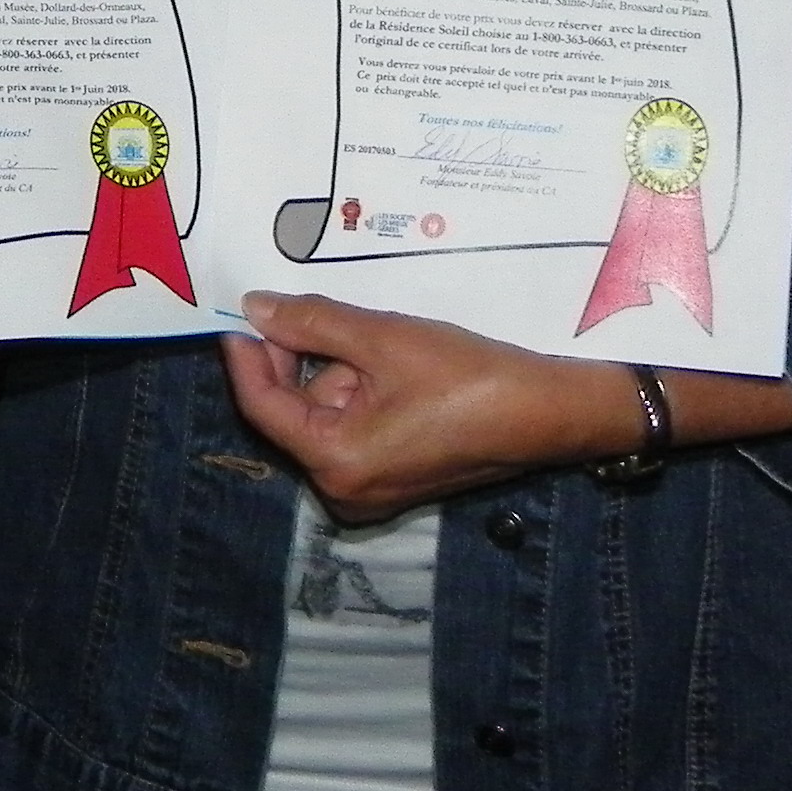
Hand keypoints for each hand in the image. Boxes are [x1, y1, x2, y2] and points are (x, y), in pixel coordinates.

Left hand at [222, 290, 645, 525]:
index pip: (262, 404)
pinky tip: (389, 354)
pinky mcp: (396, 476)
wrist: (551, 411)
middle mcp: (345, 488)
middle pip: (294, 409)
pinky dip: (362, 387)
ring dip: (339, 367)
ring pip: (327, 412)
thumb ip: (313, 322)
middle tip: (309, 302)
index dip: (247, 353)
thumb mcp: (385, 339)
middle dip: (302, 356)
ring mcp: (372, 487)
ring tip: (377, 331)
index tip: (240, 309)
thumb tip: (256, 307)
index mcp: (336, 462)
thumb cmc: (471, 378)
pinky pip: (356, 425)